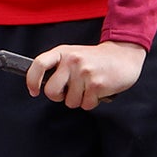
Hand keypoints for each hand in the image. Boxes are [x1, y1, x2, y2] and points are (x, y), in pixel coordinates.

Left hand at [25, 41, 146, 110]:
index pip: (38, 64)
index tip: (34, 91)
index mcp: (62, 52)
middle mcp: (72, 61)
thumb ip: (58, 67)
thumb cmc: (95, 59)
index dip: (31, 80)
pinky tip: (97, 90)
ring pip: (70, 102)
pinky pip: (86, 105)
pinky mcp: (97, 84)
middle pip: (51, 91)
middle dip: (59, 97)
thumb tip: (42, 86)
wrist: (124, 55)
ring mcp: (84, 72)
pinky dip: (91, 102)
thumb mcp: (73, 55)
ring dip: (79, 100)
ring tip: (88, 87)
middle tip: (68, 92)